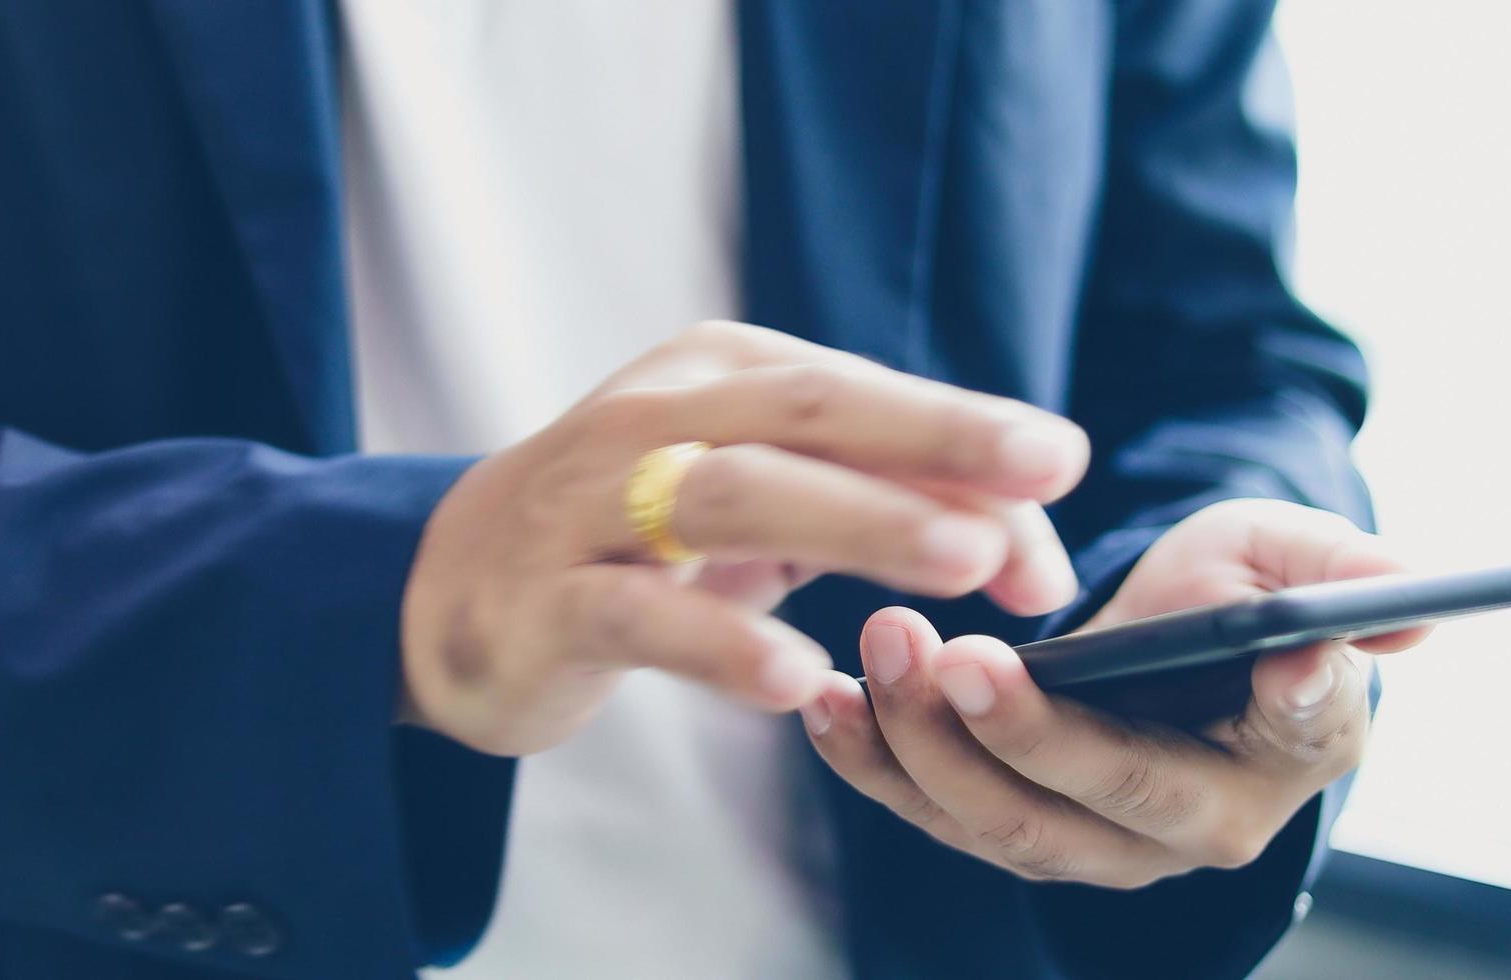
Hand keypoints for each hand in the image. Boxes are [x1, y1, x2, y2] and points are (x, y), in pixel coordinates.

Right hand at [400, 321, 1089, 755]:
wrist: (449, 588)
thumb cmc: (642, 537)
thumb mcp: (767, 505)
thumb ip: (889, 511)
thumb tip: (1034, 560)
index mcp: (721, 372)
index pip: (860, 396)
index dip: (964, 434)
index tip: (1061, 467)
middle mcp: (658, 415)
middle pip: (807, 413)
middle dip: (933, 439)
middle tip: (1041, 472)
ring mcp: (594, 504)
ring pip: (733, 495)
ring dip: (857, 522)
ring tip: (960, 562)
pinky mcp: (549, 598)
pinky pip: (642, 617)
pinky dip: (722, 644)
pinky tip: (799, 677)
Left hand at [800, 499, 1428, 887]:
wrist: (1166, 634)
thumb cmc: (1238, 589)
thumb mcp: (1287, 554)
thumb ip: (1343, 578)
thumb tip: (1407, 611)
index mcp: (1283, 752)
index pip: (1264, 744)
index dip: (1264, 708)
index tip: (1277, 655)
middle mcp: (1189, 827)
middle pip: (1089, 809)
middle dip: (1010, 735)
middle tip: (949, 649)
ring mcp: (1095, 842)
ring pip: (997, 824)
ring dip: (921, 744)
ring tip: (876, 646)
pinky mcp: (1014, 826)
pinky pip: (934, 812)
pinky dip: (874, 759)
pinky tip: (825, 698)